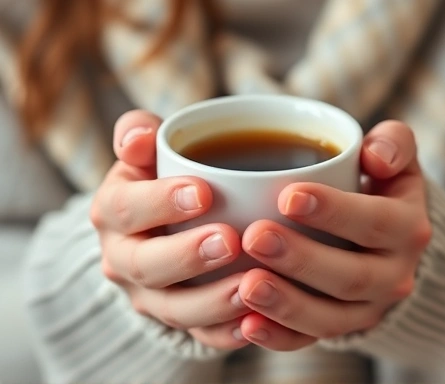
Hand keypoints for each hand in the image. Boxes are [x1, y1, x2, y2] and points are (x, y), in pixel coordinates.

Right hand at [90, 110, 250, 349]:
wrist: (155, 231)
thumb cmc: (160, 183)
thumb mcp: (145, 155)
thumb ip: (140, 136)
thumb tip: (140, 135)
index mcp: (114, 213)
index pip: (126, 208)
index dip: (159, 202)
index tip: (202, 192)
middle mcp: (124, 259)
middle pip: (147, 265)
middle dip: (187, 255)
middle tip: (229, 240)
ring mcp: (150, 296)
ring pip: (174, 308)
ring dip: (212, 301)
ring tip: (251, 287)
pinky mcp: (178, 319)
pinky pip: (199, 335)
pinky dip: (226, 333)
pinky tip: (256, 322)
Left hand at [236, 121, 431, 350]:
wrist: (389, 241)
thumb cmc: (380, 191)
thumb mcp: (397, 162)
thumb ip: (393, 144)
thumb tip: (375, 155)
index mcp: (407, 229)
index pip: (375, 222)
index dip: (335, 212)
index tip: (288, 196)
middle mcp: (393, 276)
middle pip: (350, 276)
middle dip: (301, 259)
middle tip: (255, 237)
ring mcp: (368, 309)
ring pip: (331, 317)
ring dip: (287, 305)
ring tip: (247, 286)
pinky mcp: (342, 327)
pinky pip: (312, 341)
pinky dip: (280, 338)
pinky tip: (247, 326)